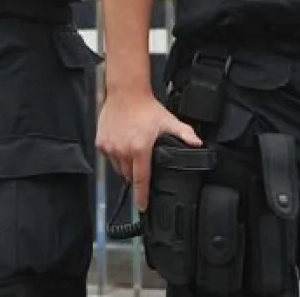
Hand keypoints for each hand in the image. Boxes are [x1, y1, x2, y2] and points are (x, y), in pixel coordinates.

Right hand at [97, 89, 201, 211]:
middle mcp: (123, 151)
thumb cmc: (146, 107)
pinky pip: (108, 157)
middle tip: (142, 162)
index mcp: (140, 150)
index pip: (141, 181)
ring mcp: (110, 147)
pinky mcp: (101, 143)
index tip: (142, 207)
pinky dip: (115, 156)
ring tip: (132, 152)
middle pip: (129, 175)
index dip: (142, 196)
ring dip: (125, 165)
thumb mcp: (168, 121)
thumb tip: (199, 145)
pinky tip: (122, 144)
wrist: (125, 92)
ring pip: (118, 168)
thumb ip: (185, 134)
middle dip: (136, 174)